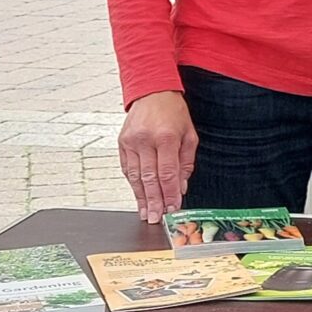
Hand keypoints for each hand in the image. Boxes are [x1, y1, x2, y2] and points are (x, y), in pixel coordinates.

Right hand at [118, 91, 196, 223]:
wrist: (152, 92)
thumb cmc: (173, 113)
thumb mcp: (190, 135)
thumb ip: (186, 162)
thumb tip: (181, 187)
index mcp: (166, 137)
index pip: (168, 173)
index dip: (170, 193)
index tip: (173, 208)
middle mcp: (145, 140)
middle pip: (150, 178)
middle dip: (154, 201)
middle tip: (156, 218)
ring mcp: (130, 142)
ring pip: (136, 176)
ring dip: (141, 197)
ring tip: (146, 213)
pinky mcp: (121, 143)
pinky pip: (127, 168)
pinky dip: (133, 184)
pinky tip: (138, 196)